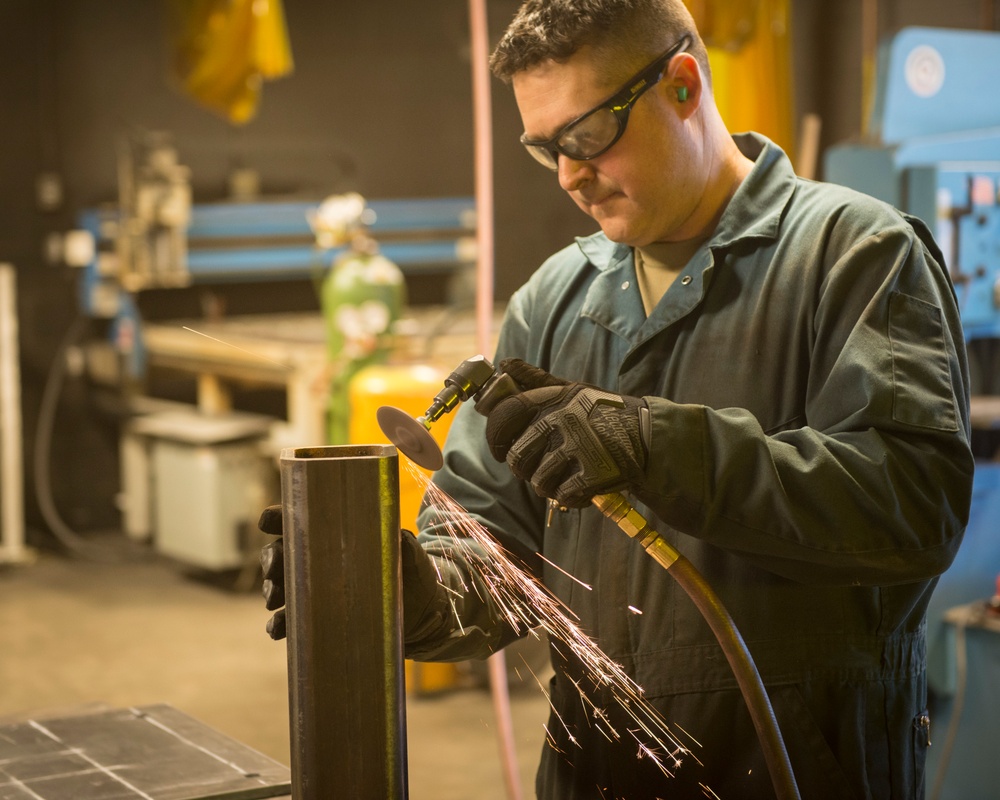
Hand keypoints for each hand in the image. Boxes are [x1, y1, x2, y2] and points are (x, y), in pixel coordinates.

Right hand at [259, 503, 441, 642]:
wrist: (421, 614)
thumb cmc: (414, 574)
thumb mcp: (411, 556)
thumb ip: (405, 547)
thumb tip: (400, 538)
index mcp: (335, 535)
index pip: (300, 520)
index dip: (279, 517)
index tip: (267, 522)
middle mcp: (319, 559)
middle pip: (282, 553)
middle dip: (271, 558)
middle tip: (274, 569)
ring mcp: (316, 590)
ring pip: (281, 585)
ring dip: (272, 590)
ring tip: (275, 599)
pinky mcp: (318, 618)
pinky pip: (290, 620)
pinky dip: (279, 624)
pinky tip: (276, 628)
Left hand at [484, 358, 649, 507]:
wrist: (651, 437)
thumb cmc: (606, 413)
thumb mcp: (573, 390)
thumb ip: (537, 380)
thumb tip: (505, 364)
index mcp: (554, 399)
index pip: (504, 414)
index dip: (495, 435)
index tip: (500, 448)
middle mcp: (563, 420)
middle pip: (517, 457)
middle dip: (523, 468)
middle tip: (537, 467)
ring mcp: (579, 447)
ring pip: (538, 481)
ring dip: (548, 485)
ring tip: (563, 476)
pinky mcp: (595, 473)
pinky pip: (563, 496)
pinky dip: (570, 498)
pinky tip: (581, 487)